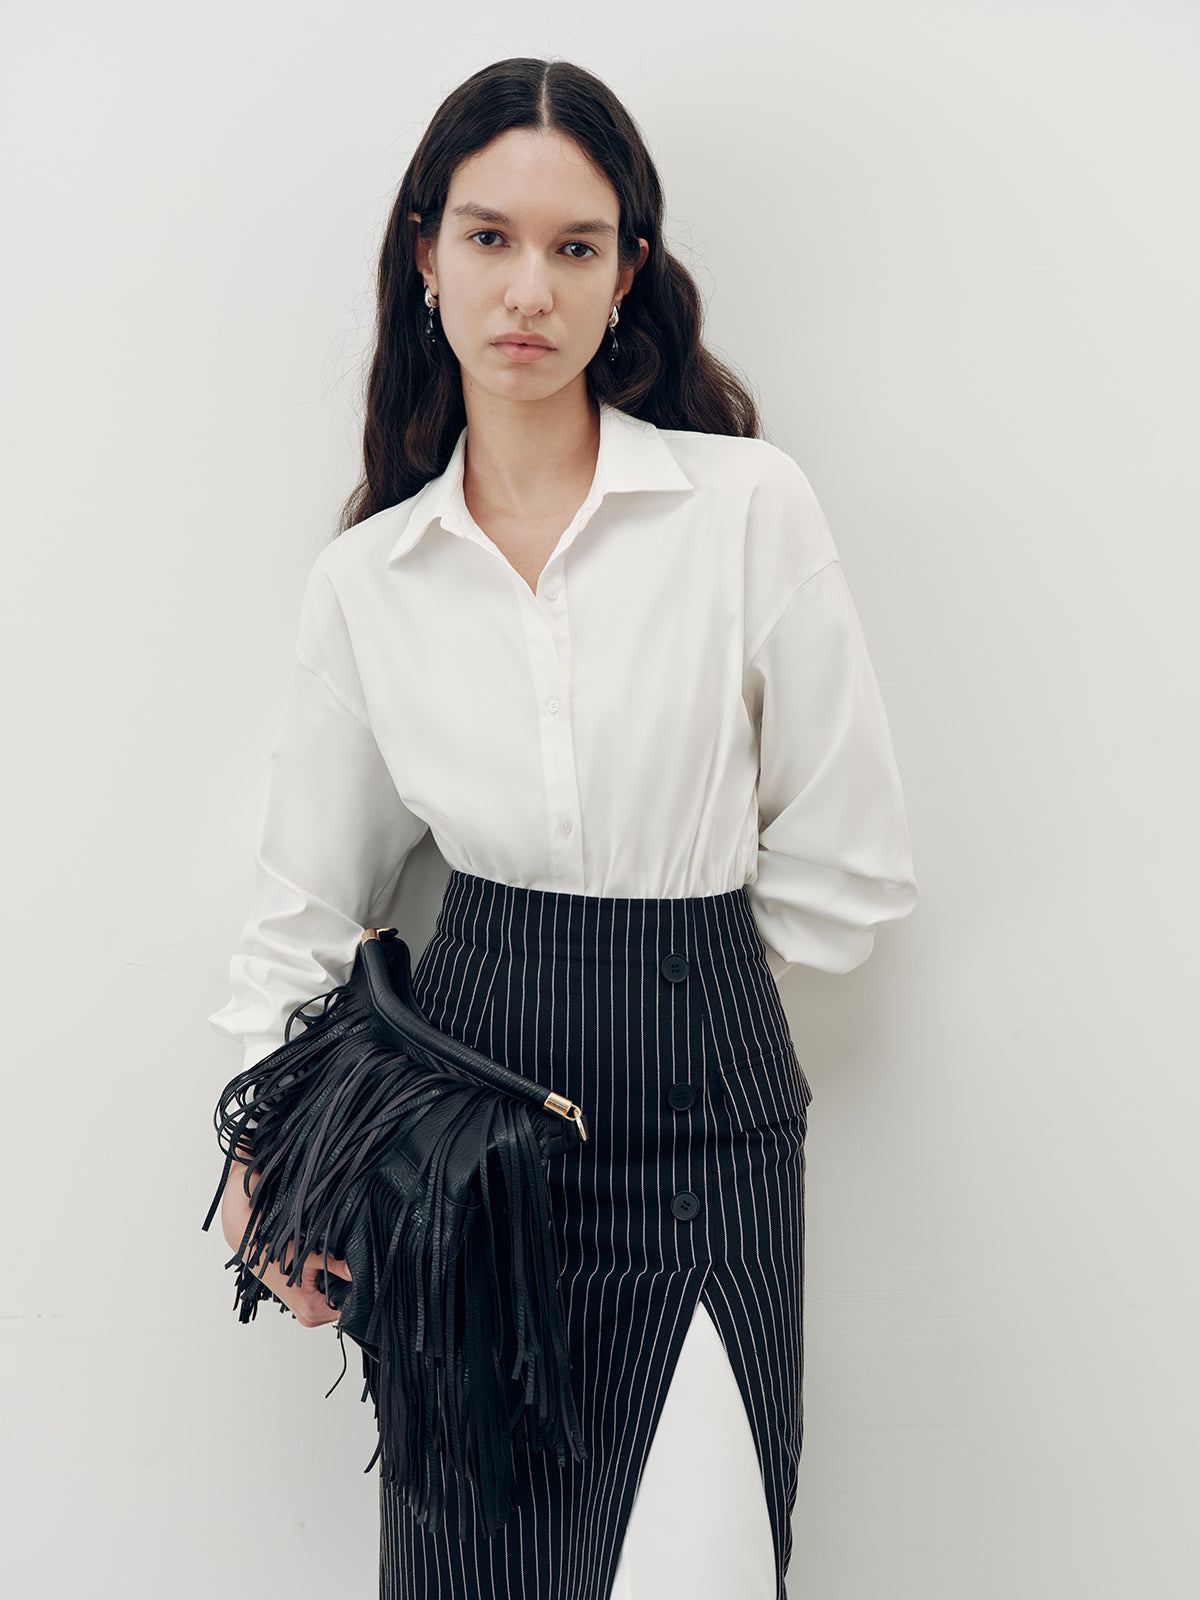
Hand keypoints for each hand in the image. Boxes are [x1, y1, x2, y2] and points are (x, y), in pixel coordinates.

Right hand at [219, 1156, 351, 1327]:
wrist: (248, 1239)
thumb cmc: (274, 1248)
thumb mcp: (311, 1253)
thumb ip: (337, 1265)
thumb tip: (360, 1270)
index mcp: (310, 1311)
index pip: (348, 1308)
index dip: (359, 1291)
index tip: (367, 1273)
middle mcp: (307, 1315)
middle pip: (343, 1304)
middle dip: (349, 1285)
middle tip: (351, 1263)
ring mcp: (303, 1308)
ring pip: (334, 1299)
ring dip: (338, 1282)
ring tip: (339, 1261)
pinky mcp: (301, 1298)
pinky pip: (324, 1294)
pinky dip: (329, 1281)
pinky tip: (329, 1265)